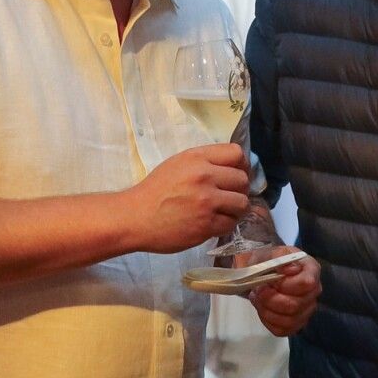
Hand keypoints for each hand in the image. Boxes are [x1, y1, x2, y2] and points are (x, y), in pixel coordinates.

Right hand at [126, 144, 250, 253]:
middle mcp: (204, 176)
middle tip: (228, 196)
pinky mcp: (206, 224)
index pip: (237, 153)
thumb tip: (233, 168)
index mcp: (197, 158)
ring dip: (236, 209)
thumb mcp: (178, 164)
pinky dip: (226, 224)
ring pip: (243, 203)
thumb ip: (205, 162)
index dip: (241, 165)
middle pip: (243, 179)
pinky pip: (231, 223)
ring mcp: (207, 201)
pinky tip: (214, 223)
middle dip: (239, 189)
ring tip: (224, 211)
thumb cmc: (155, 190)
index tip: (235, 175)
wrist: (135, 217)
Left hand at [247, 248, 320, 335]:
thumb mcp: (270, 252)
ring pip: (288, 321)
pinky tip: (262, 309)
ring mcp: (307, 310)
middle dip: (270, 299)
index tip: (270, 280)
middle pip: (295, 305)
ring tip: (257, 298)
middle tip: (257, 290)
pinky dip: (268, 321)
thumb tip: (288, 270)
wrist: (263, 270)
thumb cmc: (270, 260)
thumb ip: (278, 257)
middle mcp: (314, 292)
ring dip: (266, 311)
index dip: (285, 285)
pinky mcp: (296, 324)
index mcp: (311, 270)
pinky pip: (282, 331)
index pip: (306, 284)